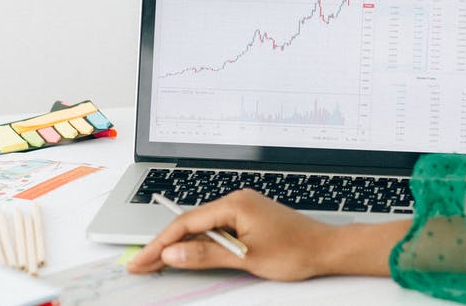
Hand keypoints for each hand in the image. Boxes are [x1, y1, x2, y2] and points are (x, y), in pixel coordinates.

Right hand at [126, 189, 336, 279]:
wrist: (325, 249)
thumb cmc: (294, 251)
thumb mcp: (245, 258)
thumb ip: (206, 255)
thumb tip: (172, 254)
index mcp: (234, 204)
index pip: (186, 223)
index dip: (160, 244)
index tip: (141, 260)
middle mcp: (236, 201)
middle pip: (190, 224)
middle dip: (164, 245)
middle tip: (140, 264)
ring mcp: (242, 209)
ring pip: (201, 228)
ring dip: (180, 246)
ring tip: (156, 262)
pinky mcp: (248, 218)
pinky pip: (216, 229)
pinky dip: (199, 244)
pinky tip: (187, 255)